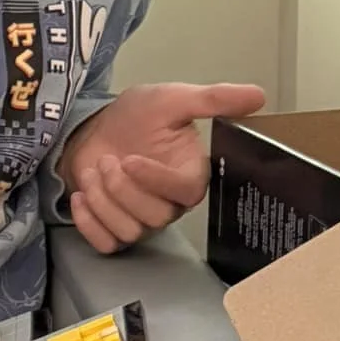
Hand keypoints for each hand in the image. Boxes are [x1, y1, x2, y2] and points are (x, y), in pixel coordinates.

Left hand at [59, 81, 264, 254]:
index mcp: (189, 175)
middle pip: (155, 217)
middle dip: (122, 188)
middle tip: (109, 160)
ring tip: (93, 171)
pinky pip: (106, 245)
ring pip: (129, 231)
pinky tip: (81, 196)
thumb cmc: (136, 118)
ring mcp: (142, 220)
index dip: (157, 181)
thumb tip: (258, 96)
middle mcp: (170, 203)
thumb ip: (213, 100)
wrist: (95, 129)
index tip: (130, 160)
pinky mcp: (114, 230)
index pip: (185, 193)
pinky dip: (89, 223)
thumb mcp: (173, 100)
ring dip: (102, 200)